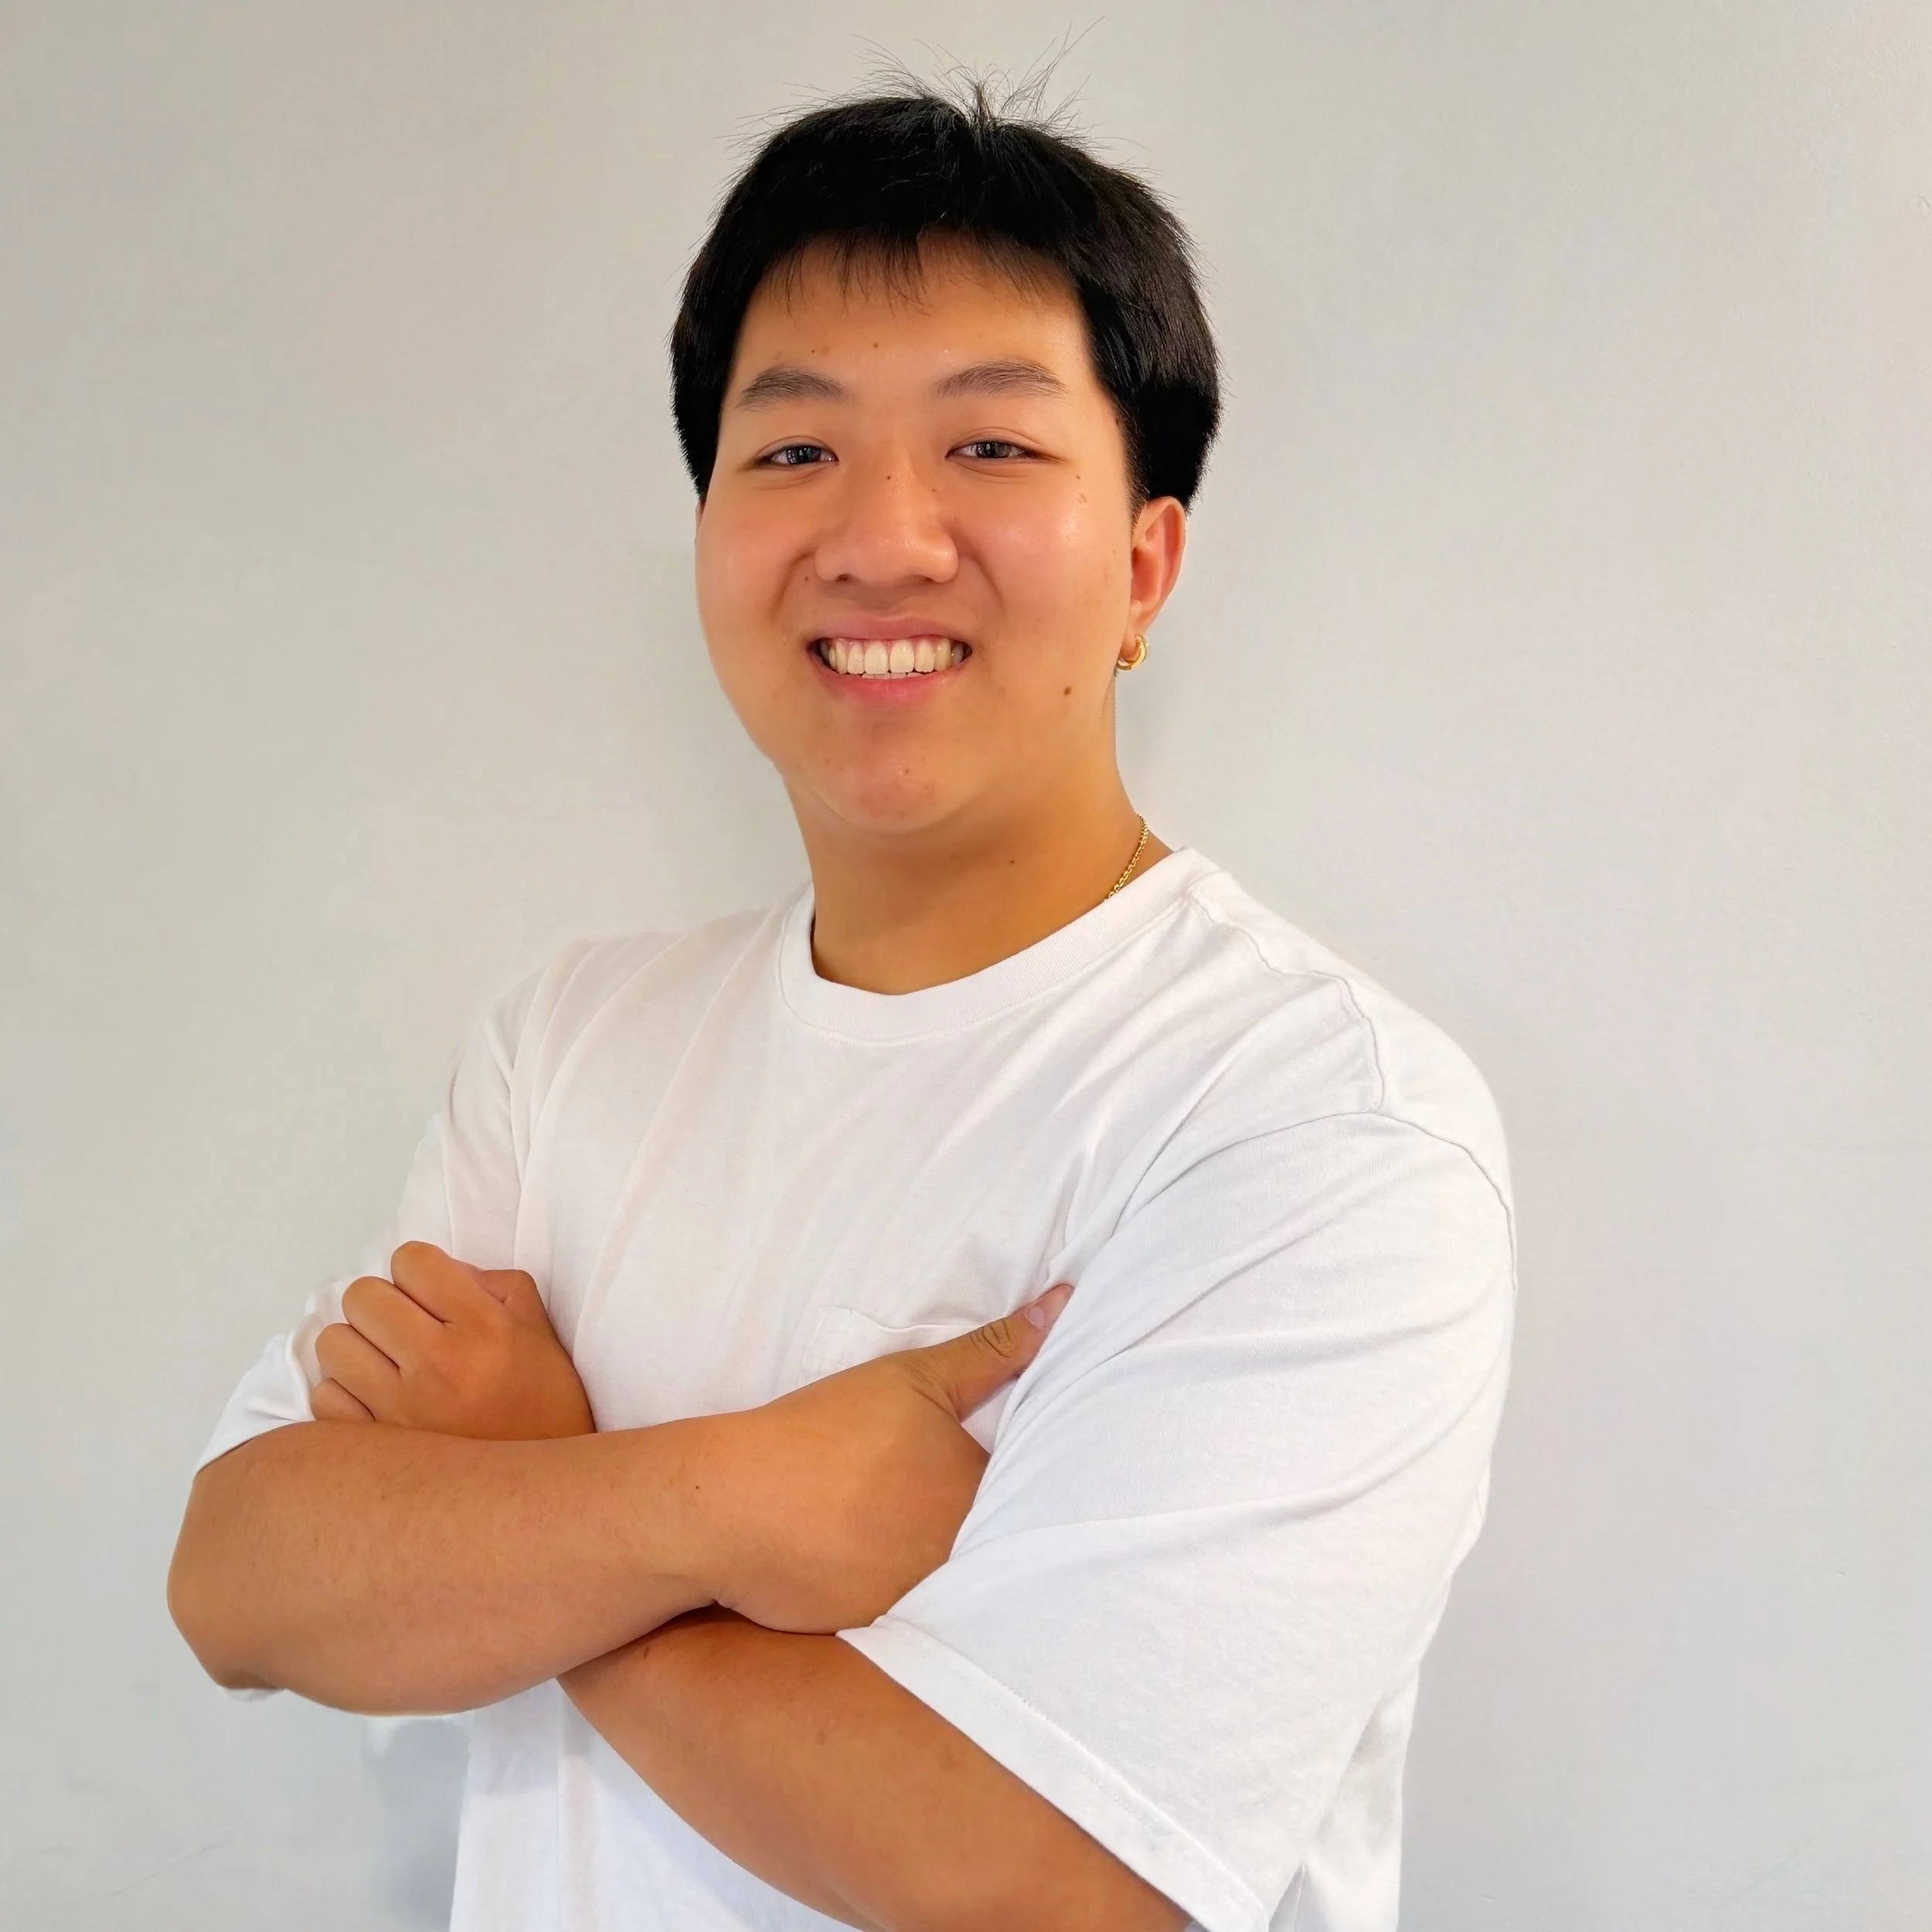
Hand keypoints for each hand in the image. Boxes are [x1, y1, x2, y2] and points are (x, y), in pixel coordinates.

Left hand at [312, 1241, 594, 1439]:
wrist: (542, 1493)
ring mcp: (400, 1410)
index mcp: (483, 1327)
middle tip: (406, 1327)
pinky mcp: (375, 1449)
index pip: (411, 1260)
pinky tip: (376, 1401)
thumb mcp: (539, 1332)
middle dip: (383, 1303)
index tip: (432, 1294)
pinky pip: (324, 1397)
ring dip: (357, 1346)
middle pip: (362, 1296)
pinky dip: (345, 1393)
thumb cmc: (544, 1404)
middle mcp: (438, 1364)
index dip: (420, 1271)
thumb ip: (496, 1285)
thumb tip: (440, 1273)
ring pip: (333, 1343)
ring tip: (387, 1364)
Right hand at [691, 1283, 1071, 1633]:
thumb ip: (994, 1349)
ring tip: (891, 1533)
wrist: (733, 1504)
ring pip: (956, 1580)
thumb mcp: (914, 1378)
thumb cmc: (824, 1430)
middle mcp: (965, 1553)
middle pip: (992, 1537)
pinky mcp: (884, 1633)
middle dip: (973, 1522)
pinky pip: (911, 1615)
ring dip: (939, 1561)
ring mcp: (924, 1599)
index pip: (1019, 1487)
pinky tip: (867, 1566)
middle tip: (916, 1497)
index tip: (961, 1466)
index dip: (992, 1474)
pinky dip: (899, 1593)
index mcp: (979, 1488)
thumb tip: (1064, 1304)